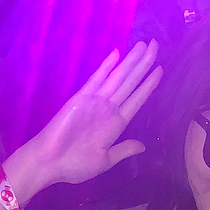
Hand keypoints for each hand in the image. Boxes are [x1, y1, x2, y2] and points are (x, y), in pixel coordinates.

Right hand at [25, 41, 161, 186]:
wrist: (49, 164)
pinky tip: (116, 54)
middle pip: (131, 82)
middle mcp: (108, 109)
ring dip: (131, 61)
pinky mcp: (80, 98)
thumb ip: (123, 150)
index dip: (149, 84)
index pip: (137, 99)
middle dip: (144, 64)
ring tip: (144, 45)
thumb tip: (142, 146)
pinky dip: (106, 67)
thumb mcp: (105, 160)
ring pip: (118, 77)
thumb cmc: (74, 165)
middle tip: (156, 44)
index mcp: (116, 124)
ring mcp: (95, 102)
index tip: (160, 69)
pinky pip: (96, 80)